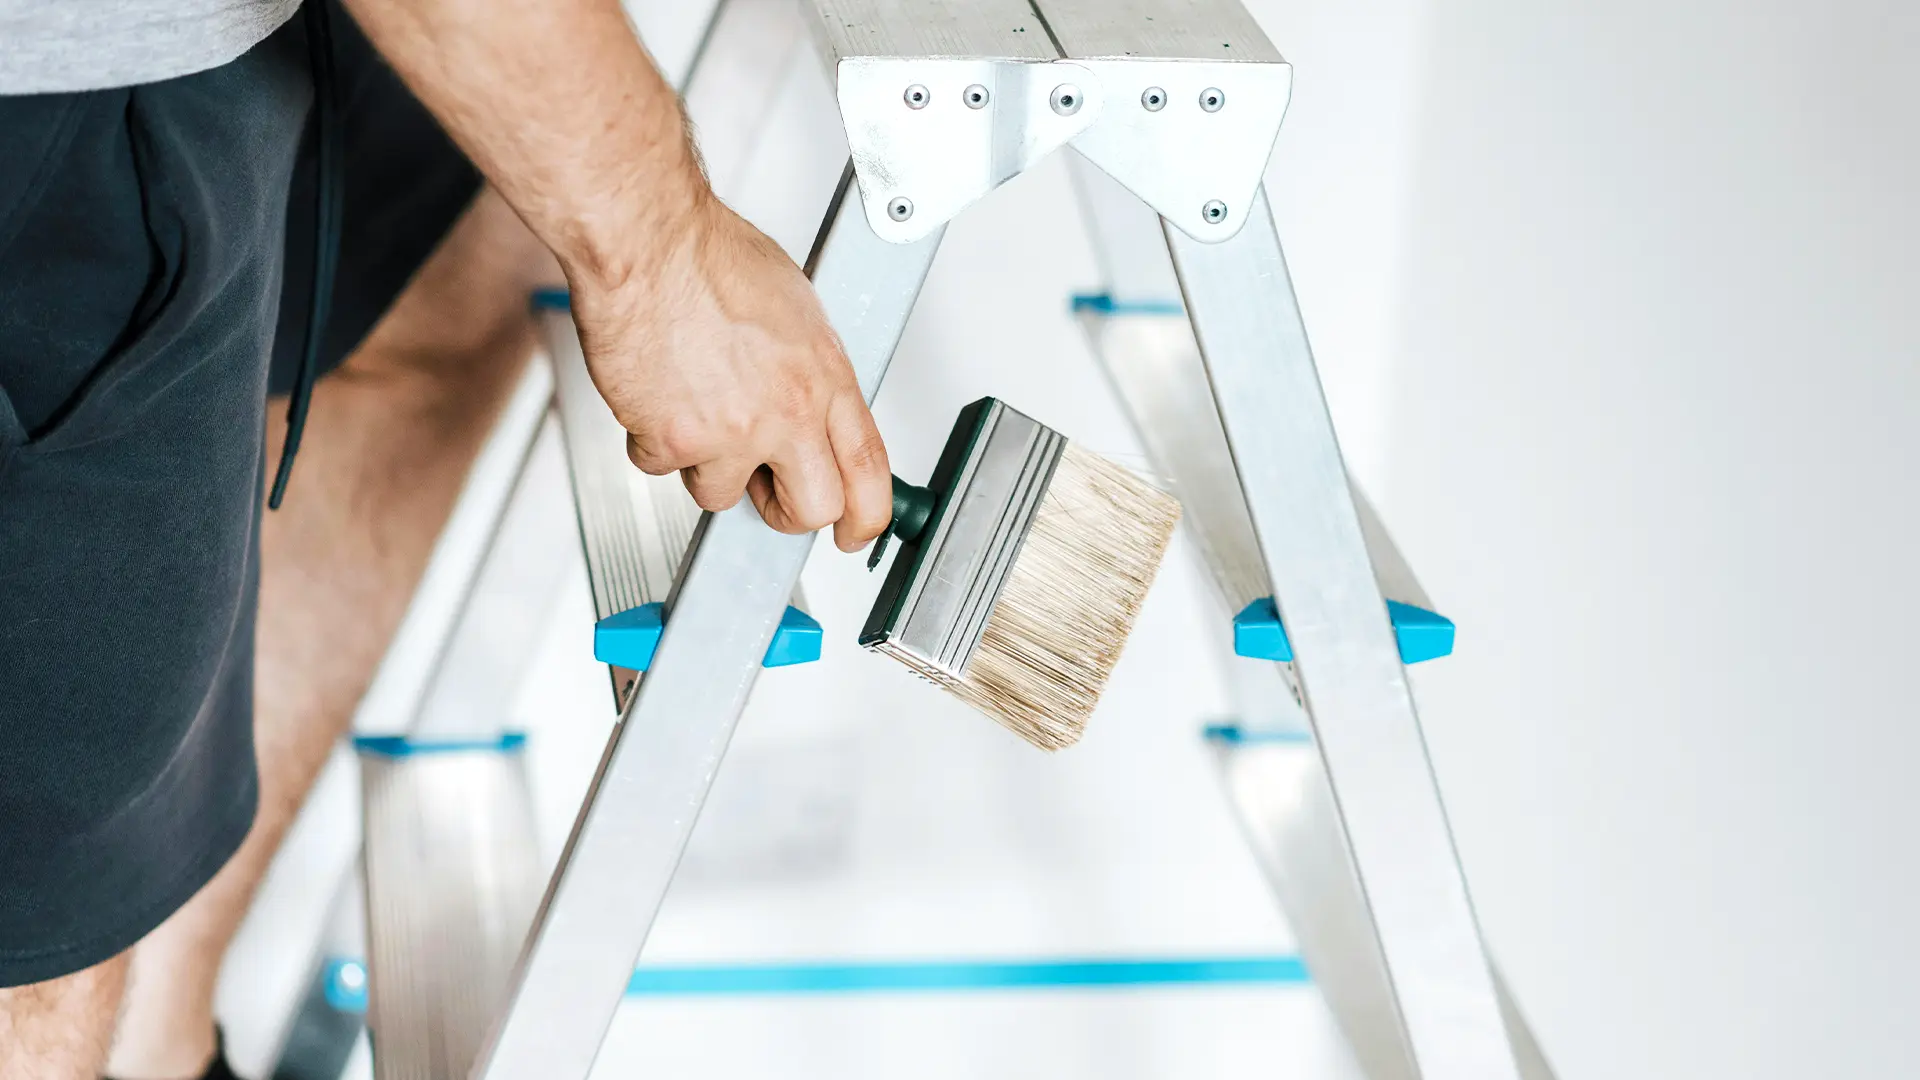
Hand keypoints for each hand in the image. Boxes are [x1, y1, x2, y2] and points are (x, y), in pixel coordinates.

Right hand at [567, 193, 891, 552]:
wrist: (646, 242)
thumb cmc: (708, 256)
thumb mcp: (794, 308)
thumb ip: (808, 368)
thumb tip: (810, 400)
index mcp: (825, 376)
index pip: (869, 469)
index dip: (867, 515)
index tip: (855, 532)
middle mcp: (787, 411)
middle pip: (812, 508)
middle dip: (785, 510)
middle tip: (764, 489)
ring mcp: (732, 431)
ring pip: (722, 494)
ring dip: (703, 463)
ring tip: (691, 404)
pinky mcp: (675, 440)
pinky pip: (661, 467)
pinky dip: (651, 438)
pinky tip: (655, 392)